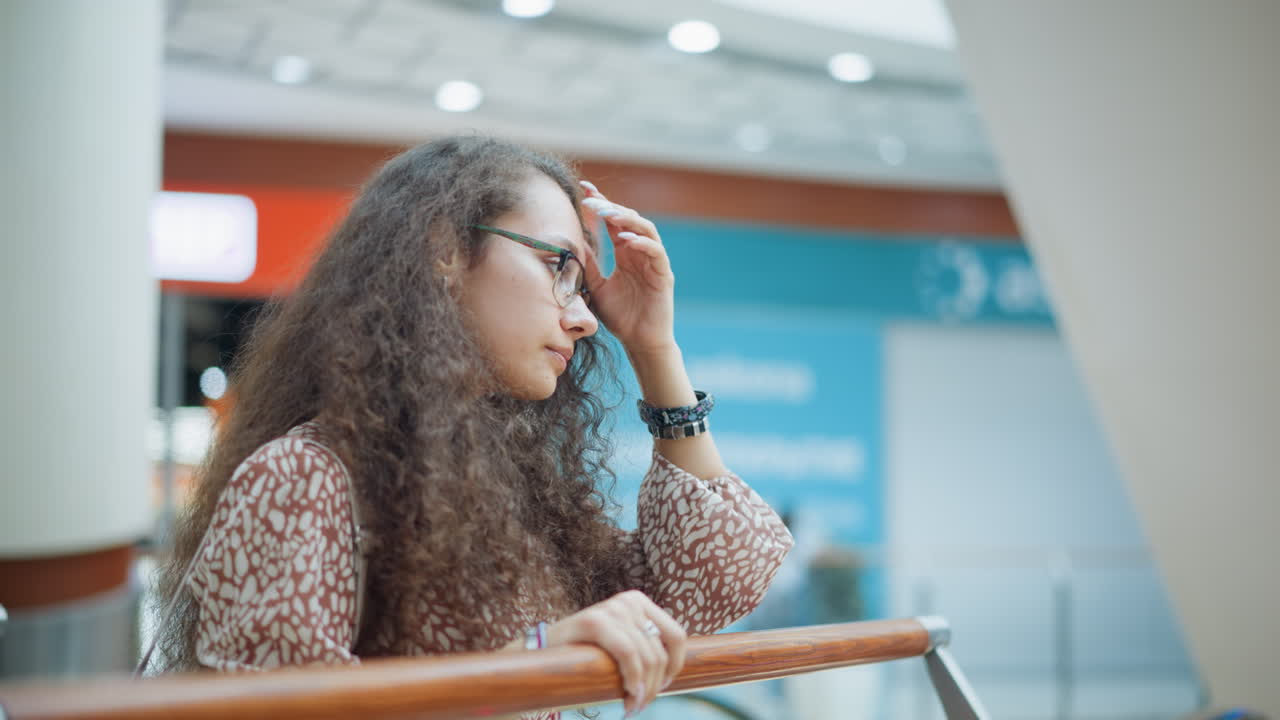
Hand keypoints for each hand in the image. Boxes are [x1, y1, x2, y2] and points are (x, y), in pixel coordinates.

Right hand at [546, 590, 686, 715]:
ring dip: (644, 689)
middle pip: (659, 652)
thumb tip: (673, 673)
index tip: (663, 686)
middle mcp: (629, 601)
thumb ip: (645, 649)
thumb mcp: (622, 645)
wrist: (543, 653)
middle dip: (654, 685)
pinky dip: (633, 678)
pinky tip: (628, 694)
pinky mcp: (595, 621)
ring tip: (633, 706)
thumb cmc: (587, 655)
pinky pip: (628, 654)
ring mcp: (613, 608)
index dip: (675, 666)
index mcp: (640, 603)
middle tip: (640, 705)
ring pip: (647, 657)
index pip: (676, 635)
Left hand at [579, 180, 675, 354]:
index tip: (583, 190)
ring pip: (645, 229)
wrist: (639, 342)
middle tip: (591, 202)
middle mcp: (640, 251)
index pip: (612, 221)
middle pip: (628, 219)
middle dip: (610, 207)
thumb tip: (571, 240)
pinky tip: (626, 239)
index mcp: (625, 251)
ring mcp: (654, 261)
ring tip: (608, 214)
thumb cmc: (620, 315)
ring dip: (627, 219)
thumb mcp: (596, 285)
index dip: (600, 204)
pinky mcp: (664, 274)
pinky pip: (656, 252)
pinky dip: (642, 243)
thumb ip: (589, 263)